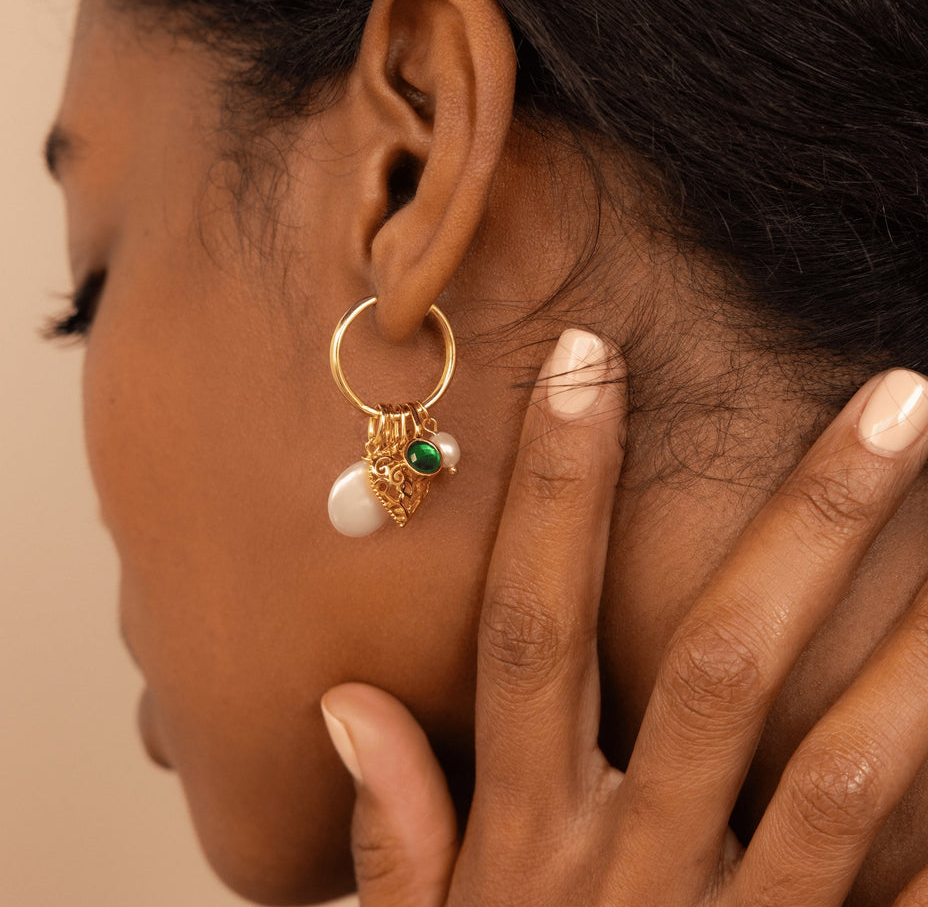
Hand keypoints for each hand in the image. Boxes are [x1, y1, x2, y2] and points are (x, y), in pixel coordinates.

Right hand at [321, 332, 927, 905]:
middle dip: (806, 525)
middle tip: (897, 399)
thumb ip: (393, 836)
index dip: (558, 491)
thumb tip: (346, 699)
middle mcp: (633, 869)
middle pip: (718, 665)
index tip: (588, 363)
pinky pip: (915, 903)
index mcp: (526, 839)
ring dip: (925, 649)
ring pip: (846, 770)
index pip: (531, 625)